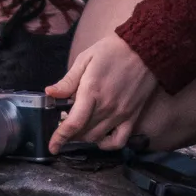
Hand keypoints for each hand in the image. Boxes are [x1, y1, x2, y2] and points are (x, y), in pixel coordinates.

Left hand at [46, 32, 156, 152]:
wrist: (145, 49)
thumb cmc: (112, 50)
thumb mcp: (85, 59)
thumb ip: (68, 80)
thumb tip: (50, 93)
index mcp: (92, 91)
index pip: (73, 123)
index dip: (59, 137)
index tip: (52, 146)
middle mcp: (107, 106)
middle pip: (82, 133)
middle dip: (69, 133)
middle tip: (63, 123)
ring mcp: (121, 114)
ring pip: (97, 137)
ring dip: (83, 137)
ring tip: (78, 127)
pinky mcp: (133, 116)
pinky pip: (119, 141)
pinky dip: (107, 144)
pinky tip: (99, 138)